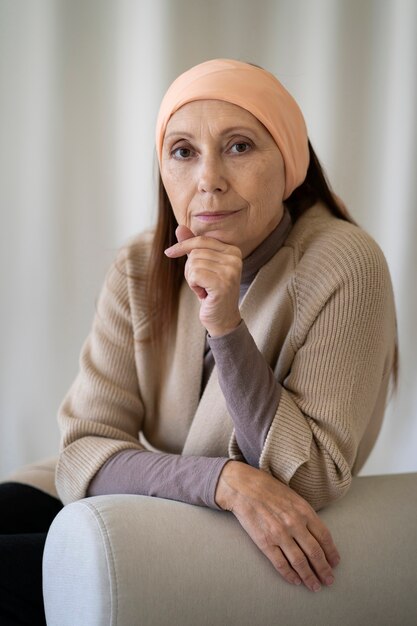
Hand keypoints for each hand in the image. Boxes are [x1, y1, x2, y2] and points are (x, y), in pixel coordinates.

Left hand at [165, 225, 241, 335]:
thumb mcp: (202, 266)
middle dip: (190, 269)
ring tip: (204, 289)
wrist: (222, 318)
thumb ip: (193, 247)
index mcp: (233, 250)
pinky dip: (193, 285)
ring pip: (193, 263)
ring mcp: (231, 271)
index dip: (183, 246)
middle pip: (196, 252)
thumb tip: (179, 227)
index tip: (169, 252)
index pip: (201, 240)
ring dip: (192, 279)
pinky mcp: (223, 283)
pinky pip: (195, 274)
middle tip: (200, 283)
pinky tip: (204, 294)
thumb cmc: (211, 291)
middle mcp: (235, 258)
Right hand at [215, 461, 339, 591]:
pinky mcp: (265, 542)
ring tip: (315, 586)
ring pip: (300, 562)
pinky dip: (290, 575)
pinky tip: (295, 581)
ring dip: (309, 577)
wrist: (244, 487)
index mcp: (304, 511)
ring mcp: (280, 534)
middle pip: (315, 553)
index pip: (324, 537)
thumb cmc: (269, 489)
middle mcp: (295, 524)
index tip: (335, 563)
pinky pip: (281, 564)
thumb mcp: (293, 497)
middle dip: (324, 569)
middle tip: (329, 580)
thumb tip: (317, 534)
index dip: (331, 553)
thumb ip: (306, 514)